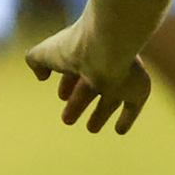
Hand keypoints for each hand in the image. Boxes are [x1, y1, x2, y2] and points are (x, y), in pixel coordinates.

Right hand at [24, 21, 152, 134]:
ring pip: (111, 99)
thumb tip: (41, 76)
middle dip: (79, 101)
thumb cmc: (76, 47)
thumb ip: (36, 60)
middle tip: (68, 118)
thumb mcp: (46, 52)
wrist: (109, 45)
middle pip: (92, 87)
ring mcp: (122, 77)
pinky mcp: (138, 89)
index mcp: (84, 53)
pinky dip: (127, 118)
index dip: (67, 82)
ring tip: (91, 129)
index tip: (61, 95)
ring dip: (101, 114)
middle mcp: (104, 64)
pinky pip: (133, 106)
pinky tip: (119, 130)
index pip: (76, 69)